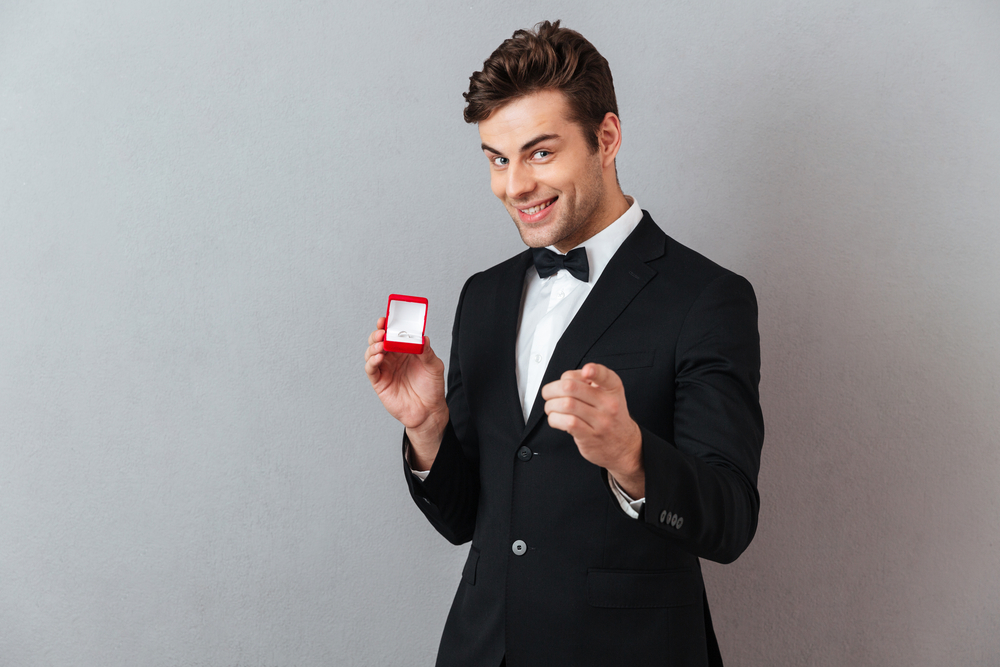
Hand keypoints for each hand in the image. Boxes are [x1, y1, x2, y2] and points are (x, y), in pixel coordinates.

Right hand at [364, 317, 448, 464]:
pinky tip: (378, 358)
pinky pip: (370, 369)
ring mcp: (385, 369)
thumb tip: (422, 337)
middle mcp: (393, 357)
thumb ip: (427, 352)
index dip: (388, 325)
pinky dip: (371, 361)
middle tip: (382, 331)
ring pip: (371, 352)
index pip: (393, 333)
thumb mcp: (434, 366)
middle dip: (378, 333)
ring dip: (373, 346)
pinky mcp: (379, 381)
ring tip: (381, 345)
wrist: (428, 411)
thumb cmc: (432, 388)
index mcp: (405, 350)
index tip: (386, 318)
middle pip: (379, 340)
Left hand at [541, 363, 644, 497]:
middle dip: (552, 389)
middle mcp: (609, 403)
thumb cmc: (610, 416)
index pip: (605, 375)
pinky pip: (567, 422)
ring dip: (551, 405)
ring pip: (566, 404)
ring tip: (551, 407)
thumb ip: (588, 382)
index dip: (594, 371)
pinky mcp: (590, 436)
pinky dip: (554, 418)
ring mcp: (601, 421)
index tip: (586, 371)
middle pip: (572, 387)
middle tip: (548, 393)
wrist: (624, 445)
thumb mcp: (608, 394)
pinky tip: (556, 418)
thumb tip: (563, 380)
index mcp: (613, 388)